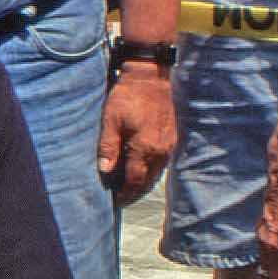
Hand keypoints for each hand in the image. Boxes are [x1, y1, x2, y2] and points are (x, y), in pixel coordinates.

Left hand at [97, 66, 175, 204]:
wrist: (151, 77)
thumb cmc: (128, 97)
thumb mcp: (110, 120)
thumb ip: (108, 147)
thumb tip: (105, 171)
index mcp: (145, 148)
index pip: (135, 180)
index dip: (125, 193)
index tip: (116, 201)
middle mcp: (161, 150)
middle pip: (149, 180)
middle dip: (135, 192)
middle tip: (122, 199)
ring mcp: (169, 144)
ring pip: (158, 172)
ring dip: (145, 182)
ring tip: (131, 187)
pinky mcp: (172, 137)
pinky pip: (163, 161)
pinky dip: (152, 169)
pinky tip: (143, 168)